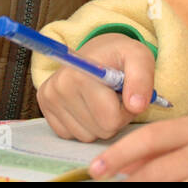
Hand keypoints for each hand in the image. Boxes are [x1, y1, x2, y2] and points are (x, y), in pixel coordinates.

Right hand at [38, 33, 156, 140]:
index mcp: (80, 74)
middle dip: (114, 118)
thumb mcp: (139, 57)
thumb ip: (142, 79)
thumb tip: (136, 106)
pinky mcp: (46, 109)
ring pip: (87, 136)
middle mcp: (58, 87)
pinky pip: (73, 135)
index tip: (125, 93)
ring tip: (102, 99)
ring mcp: (49, 100)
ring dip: (100, 123)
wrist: (96, 52)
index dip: (125, 110)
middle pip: (100, 130)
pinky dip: (85, 125)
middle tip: (114, 96)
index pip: (110, 119)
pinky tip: (88, 105)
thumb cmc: (119, 56)